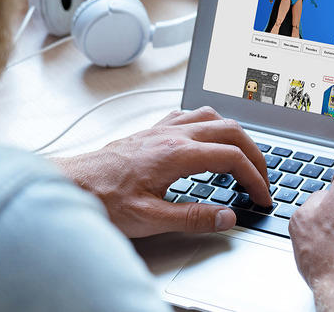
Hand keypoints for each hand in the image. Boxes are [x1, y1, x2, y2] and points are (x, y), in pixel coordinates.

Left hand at [51, 107, 271, 237]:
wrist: (72, 184)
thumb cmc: (104, 199)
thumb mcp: (150, 219)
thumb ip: (193, 218)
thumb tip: (227, 217)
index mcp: (177, 154)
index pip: (232, 158)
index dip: (254, 178)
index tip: (261, 196)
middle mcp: (172, 135)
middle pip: (230, 131)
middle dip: (254, 154)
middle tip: (261, 178)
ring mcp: (161, 130)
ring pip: (211, 116)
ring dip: (233, 135)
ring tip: (240, 158)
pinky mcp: (151, 131)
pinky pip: (188, 116)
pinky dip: (208, 126)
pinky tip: (204, 142)